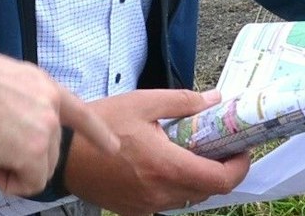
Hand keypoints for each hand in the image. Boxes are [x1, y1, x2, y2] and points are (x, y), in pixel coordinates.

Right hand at [0, 52, 119, 196]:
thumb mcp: (0, 81)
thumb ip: (14, 103)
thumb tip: (0, 134)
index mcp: (43, 84)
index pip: (78, 112)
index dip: (96, 132)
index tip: (112, 149)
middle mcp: (50, 105)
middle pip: (48, 150)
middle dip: (15, 161)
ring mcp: (45, 129)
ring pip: (37, 170)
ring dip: (5, 173)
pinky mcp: (33, 153)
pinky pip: (28, 184)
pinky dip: (5, 184)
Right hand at [65, 88, 250, 215]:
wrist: (62, 154)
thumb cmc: (101, 124)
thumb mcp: (144, 103)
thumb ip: (183, 102)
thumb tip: (214, 99)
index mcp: (166, 167)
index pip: (220, 180)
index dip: (239, 167)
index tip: (242, 149)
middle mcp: (160, 193)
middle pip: (207, 190)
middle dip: (220, 170)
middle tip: (219, 144)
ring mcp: (147, 206)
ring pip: (188, 198)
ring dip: (198, 178)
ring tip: (192, 151)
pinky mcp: (134, 210)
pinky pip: (167, 202)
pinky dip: (176, 186)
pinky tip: (167, 164)